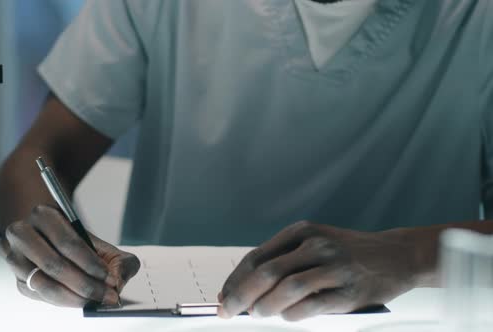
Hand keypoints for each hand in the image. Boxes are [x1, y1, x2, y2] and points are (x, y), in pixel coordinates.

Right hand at [3, 205, 140, 306]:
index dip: (90, 263)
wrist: (51, 242)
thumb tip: (118, 281)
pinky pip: (39, 295)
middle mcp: (23, 234)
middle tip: (106, 294)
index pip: (67, 242)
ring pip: (42, 283)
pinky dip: (62, 301)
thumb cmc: (77, 243)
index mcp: (44, 215)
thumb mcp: (100, 243)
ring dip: (73, 296)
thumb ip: (118, 260)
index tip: (109, 277)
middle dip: (84, 284)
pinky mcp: (18, 279)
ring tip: (95, 299)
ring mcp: (16, 258)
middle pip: (53, 264)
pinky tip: (79, 299)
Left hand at [218, 221, 416, 320]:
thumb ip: (284, 261)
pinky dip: (292, 315)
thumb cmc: (349, 253)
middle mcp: (316, 245)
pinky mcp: (349, 291)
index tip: (223, 296)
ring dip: (264, 306)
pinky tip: (286, 316)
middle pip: (266, 272)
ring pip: (287, 288)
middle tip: (229, 310)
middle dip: (241, 295)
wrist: (397, 255)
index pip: (257, 257)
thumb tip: (246, 290)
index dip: (235, 279)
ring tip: (257, 314)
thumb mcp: (315, 243)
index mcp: (302, 231)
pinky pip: (311, 306)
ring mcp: (334, 266)